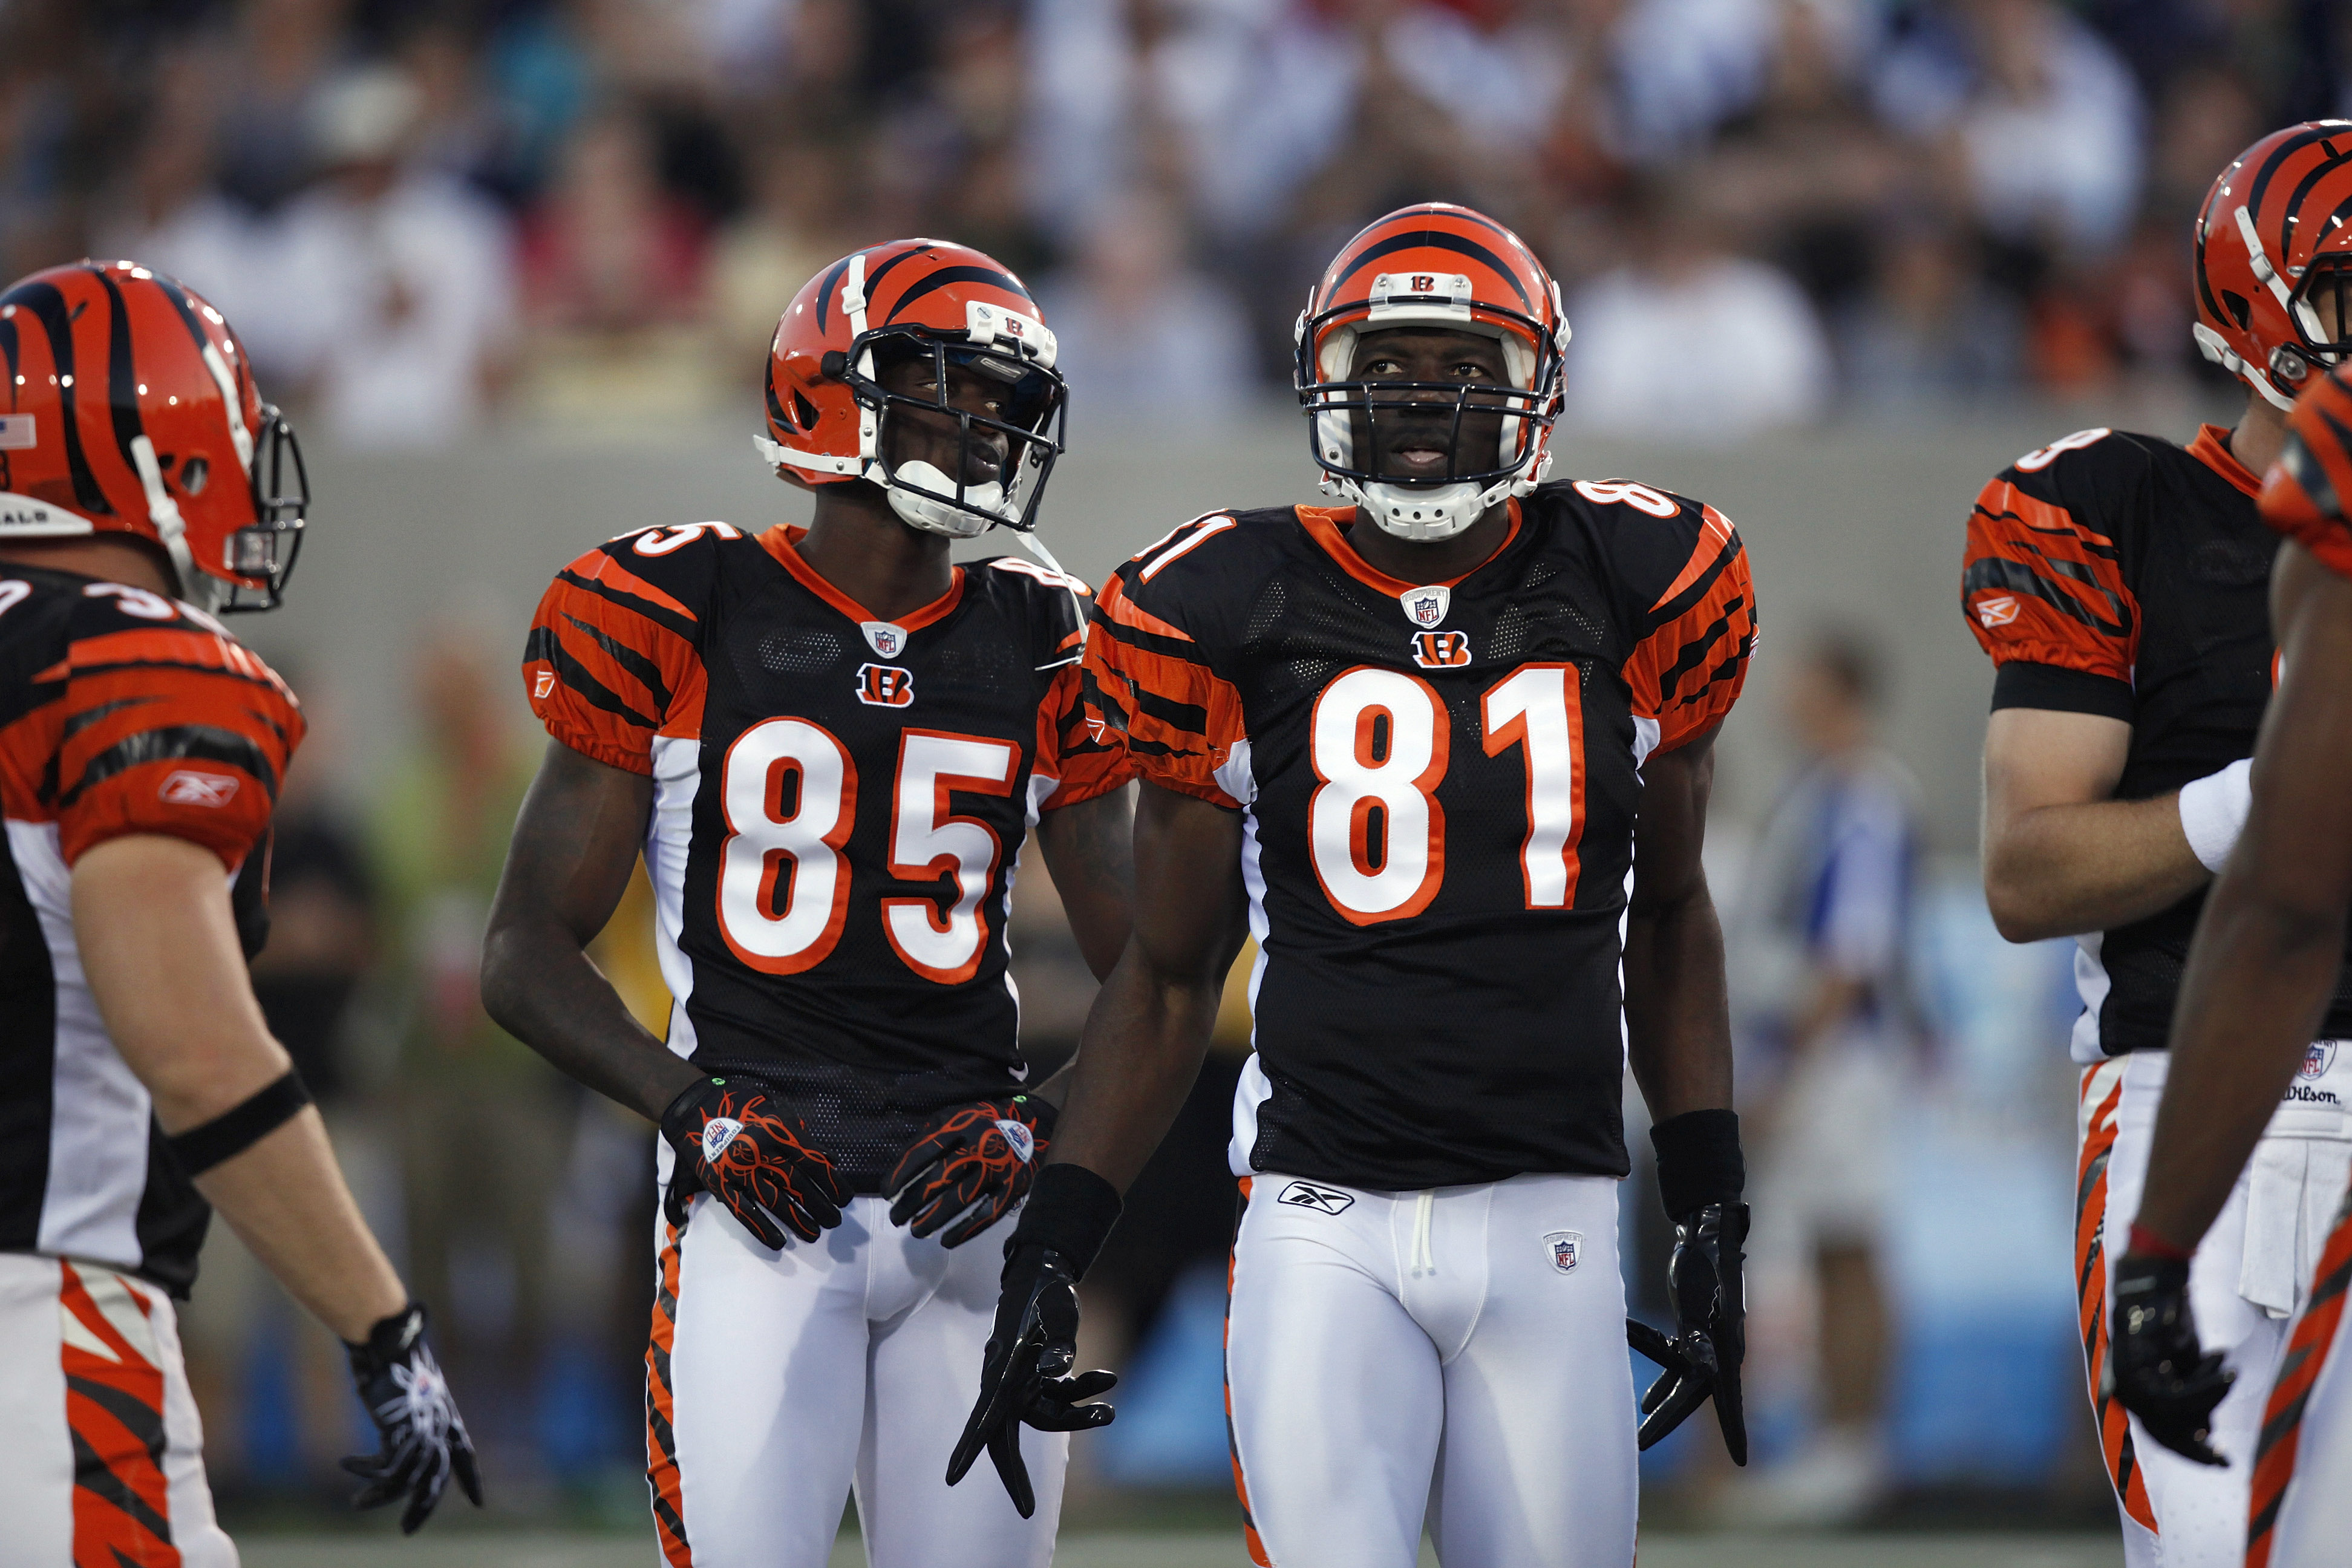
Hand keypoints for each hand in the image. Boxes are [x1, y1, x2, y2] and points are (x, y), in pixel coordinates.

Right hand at [342, 1304, 481, 1533]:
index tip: (479, 1504)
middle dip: (422, 1507)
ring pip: (407, 1480)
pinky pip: (386, 1469)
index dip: (471, 1480)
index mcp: (448, 1415)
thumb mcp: (408, 1393)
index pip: (465, 1454)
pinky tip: (346, 1463)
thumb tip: (400, 1444)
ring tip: (357, 1503)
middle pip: (438, 1478)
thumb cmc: (393, 1360)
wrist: (387, 1340)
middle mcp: (440, 1424)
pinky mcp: (401, 1430)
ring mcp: (422, 1427)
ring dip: (379, 1497)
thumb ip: (411, 1418)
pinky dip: (365, 1471)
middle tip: (407, 1531)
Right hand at [659, 1075, 848, 1246]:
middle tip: (835, 1221)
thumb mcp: (776, 1112)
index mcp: (777, 1130)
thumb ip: (802, 1137)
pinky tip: (779, 1242)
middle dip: (820, 1206)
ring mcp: (737, 1169)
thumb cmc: (741, 1106)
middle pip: (797, 1185)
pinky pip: (743, 1211)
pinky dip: (762, 1229)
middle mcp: (759, 1151)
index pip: (812, 1162)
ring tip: (814, 1234)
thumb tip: (831, 1159)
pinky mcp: (719, 1183)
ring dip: (797, 1221)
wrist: (694, 1106)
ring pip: (774, 1201)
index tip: (845, 1199)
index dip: (832, 1183)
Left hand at [886, 1095, 1055, 1246]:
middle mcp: (979, 1146)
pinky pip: (986, 1215)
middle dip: (912, 1203)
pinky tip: (947, 1241)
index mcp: (959, 1125)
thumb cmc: (981, 1123)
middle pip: (938, 1180)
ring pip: (960, 1200)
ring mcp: (998, 1168)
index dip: (901, 1176)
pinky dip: (965, 1230)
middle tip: (896, 1219)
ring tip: (916, 1231)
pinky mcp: (1013, 1187)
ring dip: (933, 1220)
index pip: (922, 1153)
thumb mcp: (953, 1117)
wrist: (1033, 1124)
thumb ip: (928, 1138)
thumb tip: (899, 1173)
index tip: (887, 1194)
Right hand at [945, 1244, 1116, 1516]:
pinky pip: (1060, 1397)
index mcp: (1002, 1371)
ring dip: (1078, 1417)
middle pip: (1004, 1435)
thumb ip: (1058, 1343)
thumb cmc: (1045, 1292)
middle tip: (1026, 1509)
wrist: (1048, 1272)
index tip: (952, 1478)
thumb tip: (1055, 1371)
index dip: (969, 1449)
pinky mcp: (1040, 1376)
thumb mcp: (1055, 1314)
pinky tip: (1108, 1378)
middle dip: (1015, 1472)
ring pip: (1045, 1415)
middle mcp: (1007, 1382)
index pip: (983, 1417)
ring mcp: (1022, 1381)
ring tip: (1110, 1410)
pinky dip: (1083, 1391)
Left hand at [1627, 1200, 1748, 1463]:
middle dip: (1667, 1422)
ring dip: (1662, 1401)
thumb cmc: (1707, 1267)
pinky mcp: (1692, 1332)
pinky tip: (1646, 1400)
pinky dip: (1662, 1380)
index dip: (1734, 1430)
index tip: (1741, 1459)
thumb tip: (1695, 1361)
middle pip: (1692, 1396)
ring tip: (1641, 1426)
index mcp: (1726, 1349)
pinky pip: (1675, 1364)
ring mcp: (1706, 1343)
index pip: (1729, 1399)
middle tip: (1640, 1442)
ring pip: (1682, 1381)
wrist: (1708, 1238)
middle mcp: (1720, 1352)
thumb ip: (1697, 1334)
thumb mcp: (1700, 1303)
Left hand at [2108, 1251, 2232, 1463]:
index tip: (2219, 1459)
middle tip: (2225, 1455)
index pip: (2159, 1433)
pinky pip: (2175, 1388)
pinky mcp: (2136, 1354)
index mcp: (2133, 1389)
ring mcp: (2126, 1370)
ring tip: (2231, 1377)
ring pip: (2170, 1411)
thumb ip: (2190, 1396)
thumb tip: (2204, 1431)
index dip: (2189, 1451)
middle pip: (2162, 1430)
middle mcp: (2123, 1385)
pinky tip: (2224, 1367)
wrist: (2155, 1274)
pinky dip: (2205, 1384)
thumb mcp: (2184, 1363)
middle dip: (2196, 1448)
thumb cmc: (2170, 1319)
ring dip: (2208, 1399)